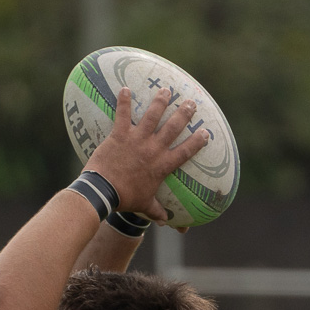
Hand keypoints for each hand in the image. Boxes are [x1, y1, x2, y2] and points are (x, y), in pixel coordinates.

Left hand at [85, 86, 210, 223]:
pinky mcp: (120, 135)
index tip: (206, 132)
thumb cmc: (125, 199)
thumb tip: (166, 221)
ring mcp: (137, 140)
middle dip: (184, 113)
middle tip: (191, 103)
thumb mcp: (144, 205)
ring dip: (160, 101)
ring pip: (152, 116)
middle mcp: (153, 149)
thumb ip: (156, 210)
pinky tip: (125, 88)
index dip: (197, 142)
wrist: (104, 192)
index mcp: (162, 165)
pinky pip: (123, 114)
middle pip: (173, 128)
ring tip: (166, 90)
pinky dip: (123, 101)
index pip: (185, 152)